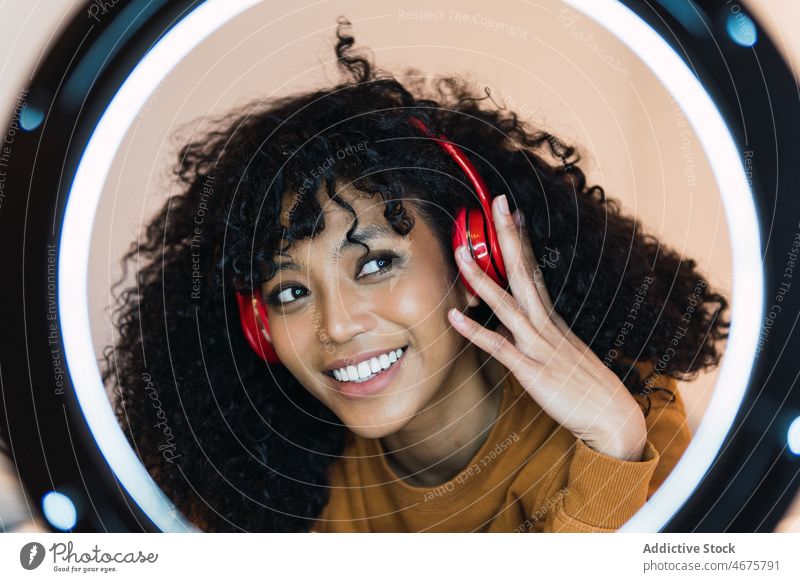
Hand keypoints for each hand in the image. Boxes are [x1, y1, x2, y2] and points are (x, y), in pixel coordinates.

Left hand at [447, 194, 646, 460]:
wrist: (613, 419)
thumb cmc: (586, 388)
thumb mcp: (563, 355)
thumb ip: (540, 337)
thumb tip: (516, 327)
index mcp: (552, 319)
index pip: (534, 270)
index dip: (521, 240)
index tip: (511, 212)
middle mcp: (545, 326)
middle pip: (523, 273)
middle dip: (507, 238)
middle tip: (496, 203)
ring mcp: (539, 346)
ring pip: (507, 304)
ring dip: (482, 278)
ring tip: (460, 252)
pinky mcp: (532, 371)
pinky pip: (499, 347)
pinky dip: (475, 331)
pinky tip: (453, 316)